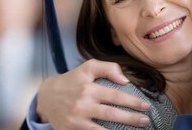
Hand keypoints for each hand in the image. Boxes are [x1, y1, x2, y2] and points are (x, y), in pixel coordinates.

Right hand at [36, 59, 150, 129]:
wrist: (46, 97)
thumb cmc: (72, 81)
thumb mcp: (87, 68)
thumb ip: (108, 68)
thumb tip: (125, 80)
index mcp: (88, 89)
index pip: (115, 96)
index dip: (132, 102)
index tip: (146, 106)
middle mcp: (82, 105)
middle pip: (111, 114)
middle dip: (131, 119)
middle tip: (146, 121)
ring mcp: (76, 121)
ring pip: (102, 129)